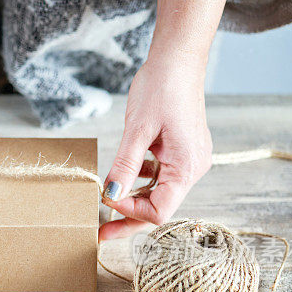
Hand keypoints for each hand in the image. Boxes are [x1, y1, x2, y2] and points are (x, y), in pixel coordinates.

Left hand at [98, 0, 228, 240]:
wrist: (176, 59)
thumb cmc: (161, 88)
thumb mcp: (137, 128)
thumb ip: (125, 165)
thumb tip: (111, 194)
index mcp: (187, 166)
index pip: (160, 210)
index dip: (130, 211)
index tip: (105, 199)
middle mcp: (192, 168)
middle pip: (159, 207)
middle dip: (128, 218)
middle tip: (100, 231)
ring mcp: (187, 161)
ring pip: (158, 194)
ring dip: (132, 200)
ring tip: (106, 204)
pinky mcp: (179, 153)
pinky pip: (158, 177)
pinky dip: (139, 181)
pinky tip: (121, 176)